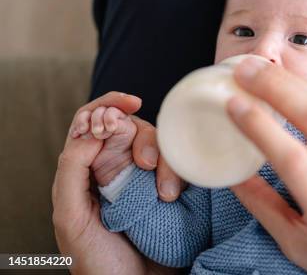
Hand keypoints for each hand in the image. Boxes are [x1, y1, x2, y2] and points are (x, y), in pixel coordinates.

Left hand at [52, 92, 181, 274]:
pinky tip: (175, 195)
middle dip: (142, 138)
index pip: (93, 121)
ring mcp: (147, 179)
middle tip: (146, 165)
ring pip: (160, 143)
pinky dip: (181, 173)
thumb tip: (91, 130)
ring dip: (166, 161)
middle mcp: (118, 168)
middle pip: (132, 127)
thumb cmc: (95, 261)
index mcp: (88, 169)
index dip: (109, 105)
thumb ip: (71, 169)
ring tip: (166, 195)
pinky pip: (181, 165)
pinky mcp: (172, 189)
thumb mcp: (69, 215)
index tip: (128, 103)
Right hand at [226, 59, 306, 273]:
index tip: (234, 103)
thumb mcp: (299, 247)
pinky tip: (299, 89)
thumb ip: (264, 208)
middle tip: (247, 69)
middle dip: (279, 88)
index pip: (295, 161)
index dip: (261, 127)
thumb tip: (233, 172)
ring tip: (266, 72)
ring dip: (299, 85)